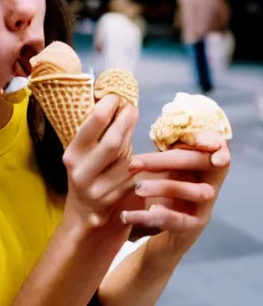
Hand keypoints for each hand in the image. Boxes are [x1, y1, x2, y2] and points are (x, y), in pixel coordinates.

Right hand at [62, 94, 138, 232]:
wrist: (83, 210)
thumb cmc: (85, 169)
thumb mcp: (82, 150)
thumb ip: (95, 129)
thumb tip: (111, 95)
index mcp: (72, 154)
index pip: (92, 124)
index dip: (108, 106)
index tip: (117, 95)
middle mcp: (82, 171)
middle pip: (113, 141)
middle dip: (126, 121)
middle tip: (132, 107)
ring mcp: (98, 188)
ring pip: (126, 159)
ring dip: (132, 141)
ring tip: (133, 126)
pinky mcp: (113, 199)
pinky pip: (132, 175)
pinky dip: (137, 161)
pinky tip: (137, 152)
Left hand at [120, 131, 230, 254]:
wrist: (157, 226)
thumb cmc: (160, 185)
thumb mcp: (161, 164)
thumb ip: (160, 146)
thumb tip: (130, 121)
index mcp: (201, 161)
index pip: (217, 146)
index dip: (212, 142)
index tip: (197, 140)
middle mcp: (209, 181)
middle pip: (199, 162)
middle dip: (166, 160)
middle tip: (134, 162)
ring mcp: (205, 205)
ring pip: (194, 191)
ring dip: (164, 187)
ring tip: (137, 188)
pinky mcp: (193, 226)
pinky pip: (177, 221)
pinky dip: (156, 217)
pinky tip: (133, 215)